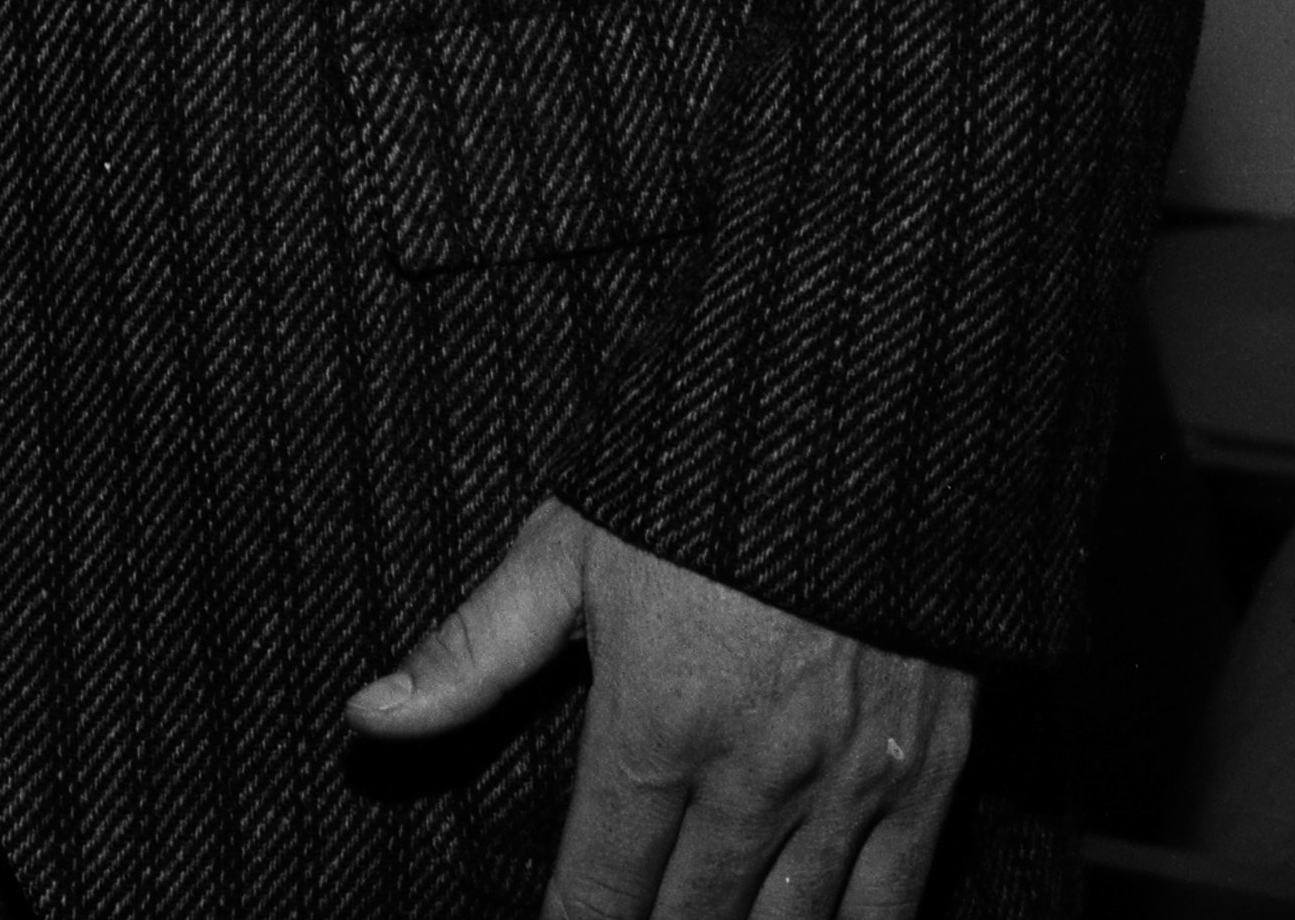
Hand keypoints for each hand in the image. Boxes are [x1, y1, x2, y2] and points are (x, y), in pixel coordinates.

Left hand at [346, 501, 974, 919]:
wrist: (859, 423)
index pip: (601, 886)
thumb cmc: (696, 480)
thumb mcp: (566, 550)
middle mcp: (753, 776)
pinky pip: (891, 907)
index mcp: (656, 726)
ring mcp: (847, 785)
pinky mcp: (926, 777)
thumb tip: (367, 717)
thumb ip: (472, 650)